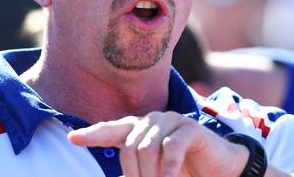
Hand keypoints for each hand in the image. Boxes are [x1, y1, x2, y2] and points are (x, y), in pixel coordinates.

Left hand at [69, 111, 248, 176]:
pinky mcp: (190, 128)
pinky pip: (171, 147)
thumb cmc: (183, 172)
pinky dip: (169, 168)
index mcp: (139, 130)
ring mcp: (171, 121)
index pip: (111, 130)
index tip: (73, 138)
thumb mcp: (154, 174)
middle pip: (129, 147)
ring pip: (147, 147)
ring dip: (151, 175)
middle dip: (134, 175)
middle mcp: (151, 121)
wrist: (220, 169)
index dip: (92, 134)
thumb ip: (136, 173)